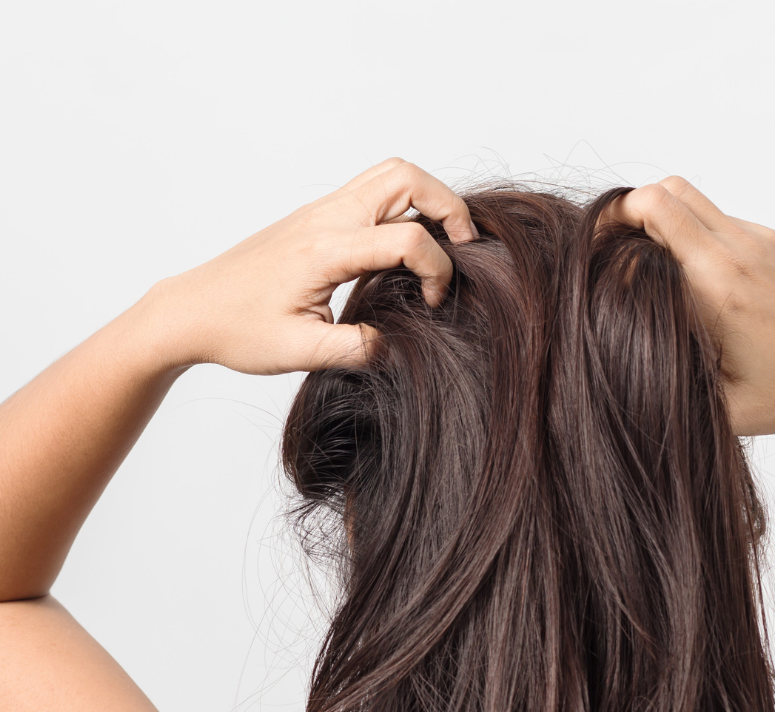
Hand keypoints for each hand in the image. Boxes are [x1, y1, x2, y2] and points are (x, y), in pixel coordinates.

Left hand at [137, 158, 477, 374]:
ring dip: (428, 200)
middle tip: (463, 248)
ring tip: (443, 244)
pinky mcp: (317, 219)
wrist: (190, 311)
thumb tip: (398, 345)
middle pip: (405, 176)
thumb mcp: (301, 353)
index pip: (406, 239)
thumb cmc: (237, 330)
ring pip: (391, 175)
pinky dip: (405, 208)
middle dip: (448, 206)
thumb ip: (358, 350)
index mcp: (325, 250)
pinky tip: (405, 251)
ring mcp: (320, 212)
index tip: (433, 304)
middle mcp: (326, 219)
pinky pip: (373, 192)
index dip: (437, 271)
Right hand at [604, 179, 774, 435]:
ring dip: (656, 218)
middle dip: (628, 213)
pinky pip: (711, 216)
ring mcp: (756, 240)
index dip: (613, 224)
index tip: (594, 255)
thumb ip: (668, 387)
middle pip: (666, 191)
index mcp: (720, 287)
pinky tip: (682, 275)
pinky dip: (685, 230)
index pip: (655, 213)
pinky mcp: (766, 240)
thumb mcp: (721, 408)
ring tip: (641, 262)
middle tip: (608, 251)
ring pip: (688, 195)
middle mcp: (738, 251)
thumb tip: (616, 378)